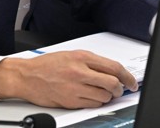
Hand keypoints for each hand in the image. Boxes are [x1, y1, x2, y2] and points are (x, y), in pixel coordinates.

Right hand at [0, 50, 138, 108]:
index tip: (132, 81)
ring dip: (107, 97)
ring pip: (104, 97)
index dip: (127, 76)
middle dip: (120, 89)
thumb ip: (91, 62)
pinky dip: (96, 103)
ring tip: (102, 93)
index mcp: (82, 57)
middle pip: (112, 83)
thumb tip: (111, 71)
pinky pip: (92, 104)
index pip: (113, 67)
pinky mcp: (70, 101)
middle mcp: (80, 72)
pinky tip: (91, 97)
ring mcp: (75, 88)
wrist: (27, 76)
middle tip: (120, 90)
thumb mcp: (71, 55)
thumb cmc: (47, 65)